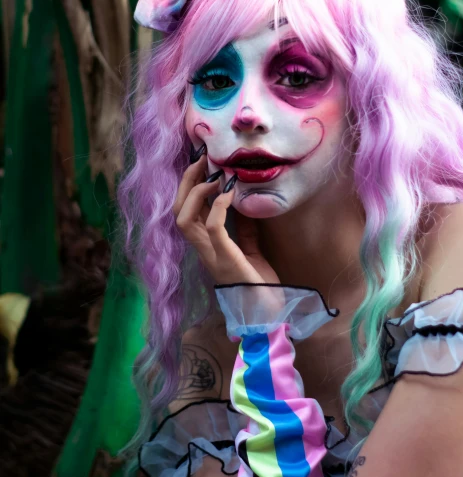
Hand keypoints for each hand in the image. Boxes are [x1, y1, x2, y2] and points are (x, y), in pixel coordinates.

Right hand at [173, 156, 279, 284]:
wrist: (270, 317)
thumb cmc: (261, 287)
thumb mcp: (251, 251)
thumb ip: (243, 230)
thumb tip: (242, 203)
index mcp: (207, 247)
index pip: (185, 213)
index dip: (188, 187)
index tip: (202, 164)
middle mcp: (203, 251)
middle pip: (178, 211)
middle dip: (186, 182)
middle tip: (202, 160)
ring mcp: (212, 256)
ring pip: (184, 219)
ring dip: (197, 192)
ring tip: (215, 176)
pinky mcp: (227, 260)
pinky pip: (212, 229)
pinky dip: (218, 207)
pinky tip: (229, 194)